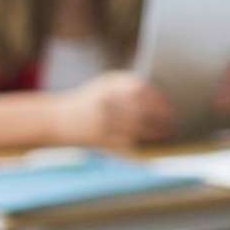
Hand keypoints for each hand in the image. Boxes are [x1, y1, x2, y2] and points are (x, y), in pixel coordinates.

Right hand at [59, 71, 176, 149]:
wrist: (56, 120)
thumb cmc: (87, 100)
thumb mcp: (104, 85)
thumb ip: (127, 84)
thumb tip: (158, 93)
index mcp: (108, 86)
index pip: (140, 89)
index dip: (157, 98)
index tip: (168, 105)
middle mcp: (106, 102)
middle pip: (141, 109)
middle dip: (161, 117)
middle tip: (174, 121)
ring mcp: (102, 121)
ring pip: (137, 128)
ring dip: (155, 132)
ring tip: (166, 133)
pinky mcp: (100, 139)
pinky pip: (127, 142)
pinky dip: (142, 144)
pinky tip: (151, 144)